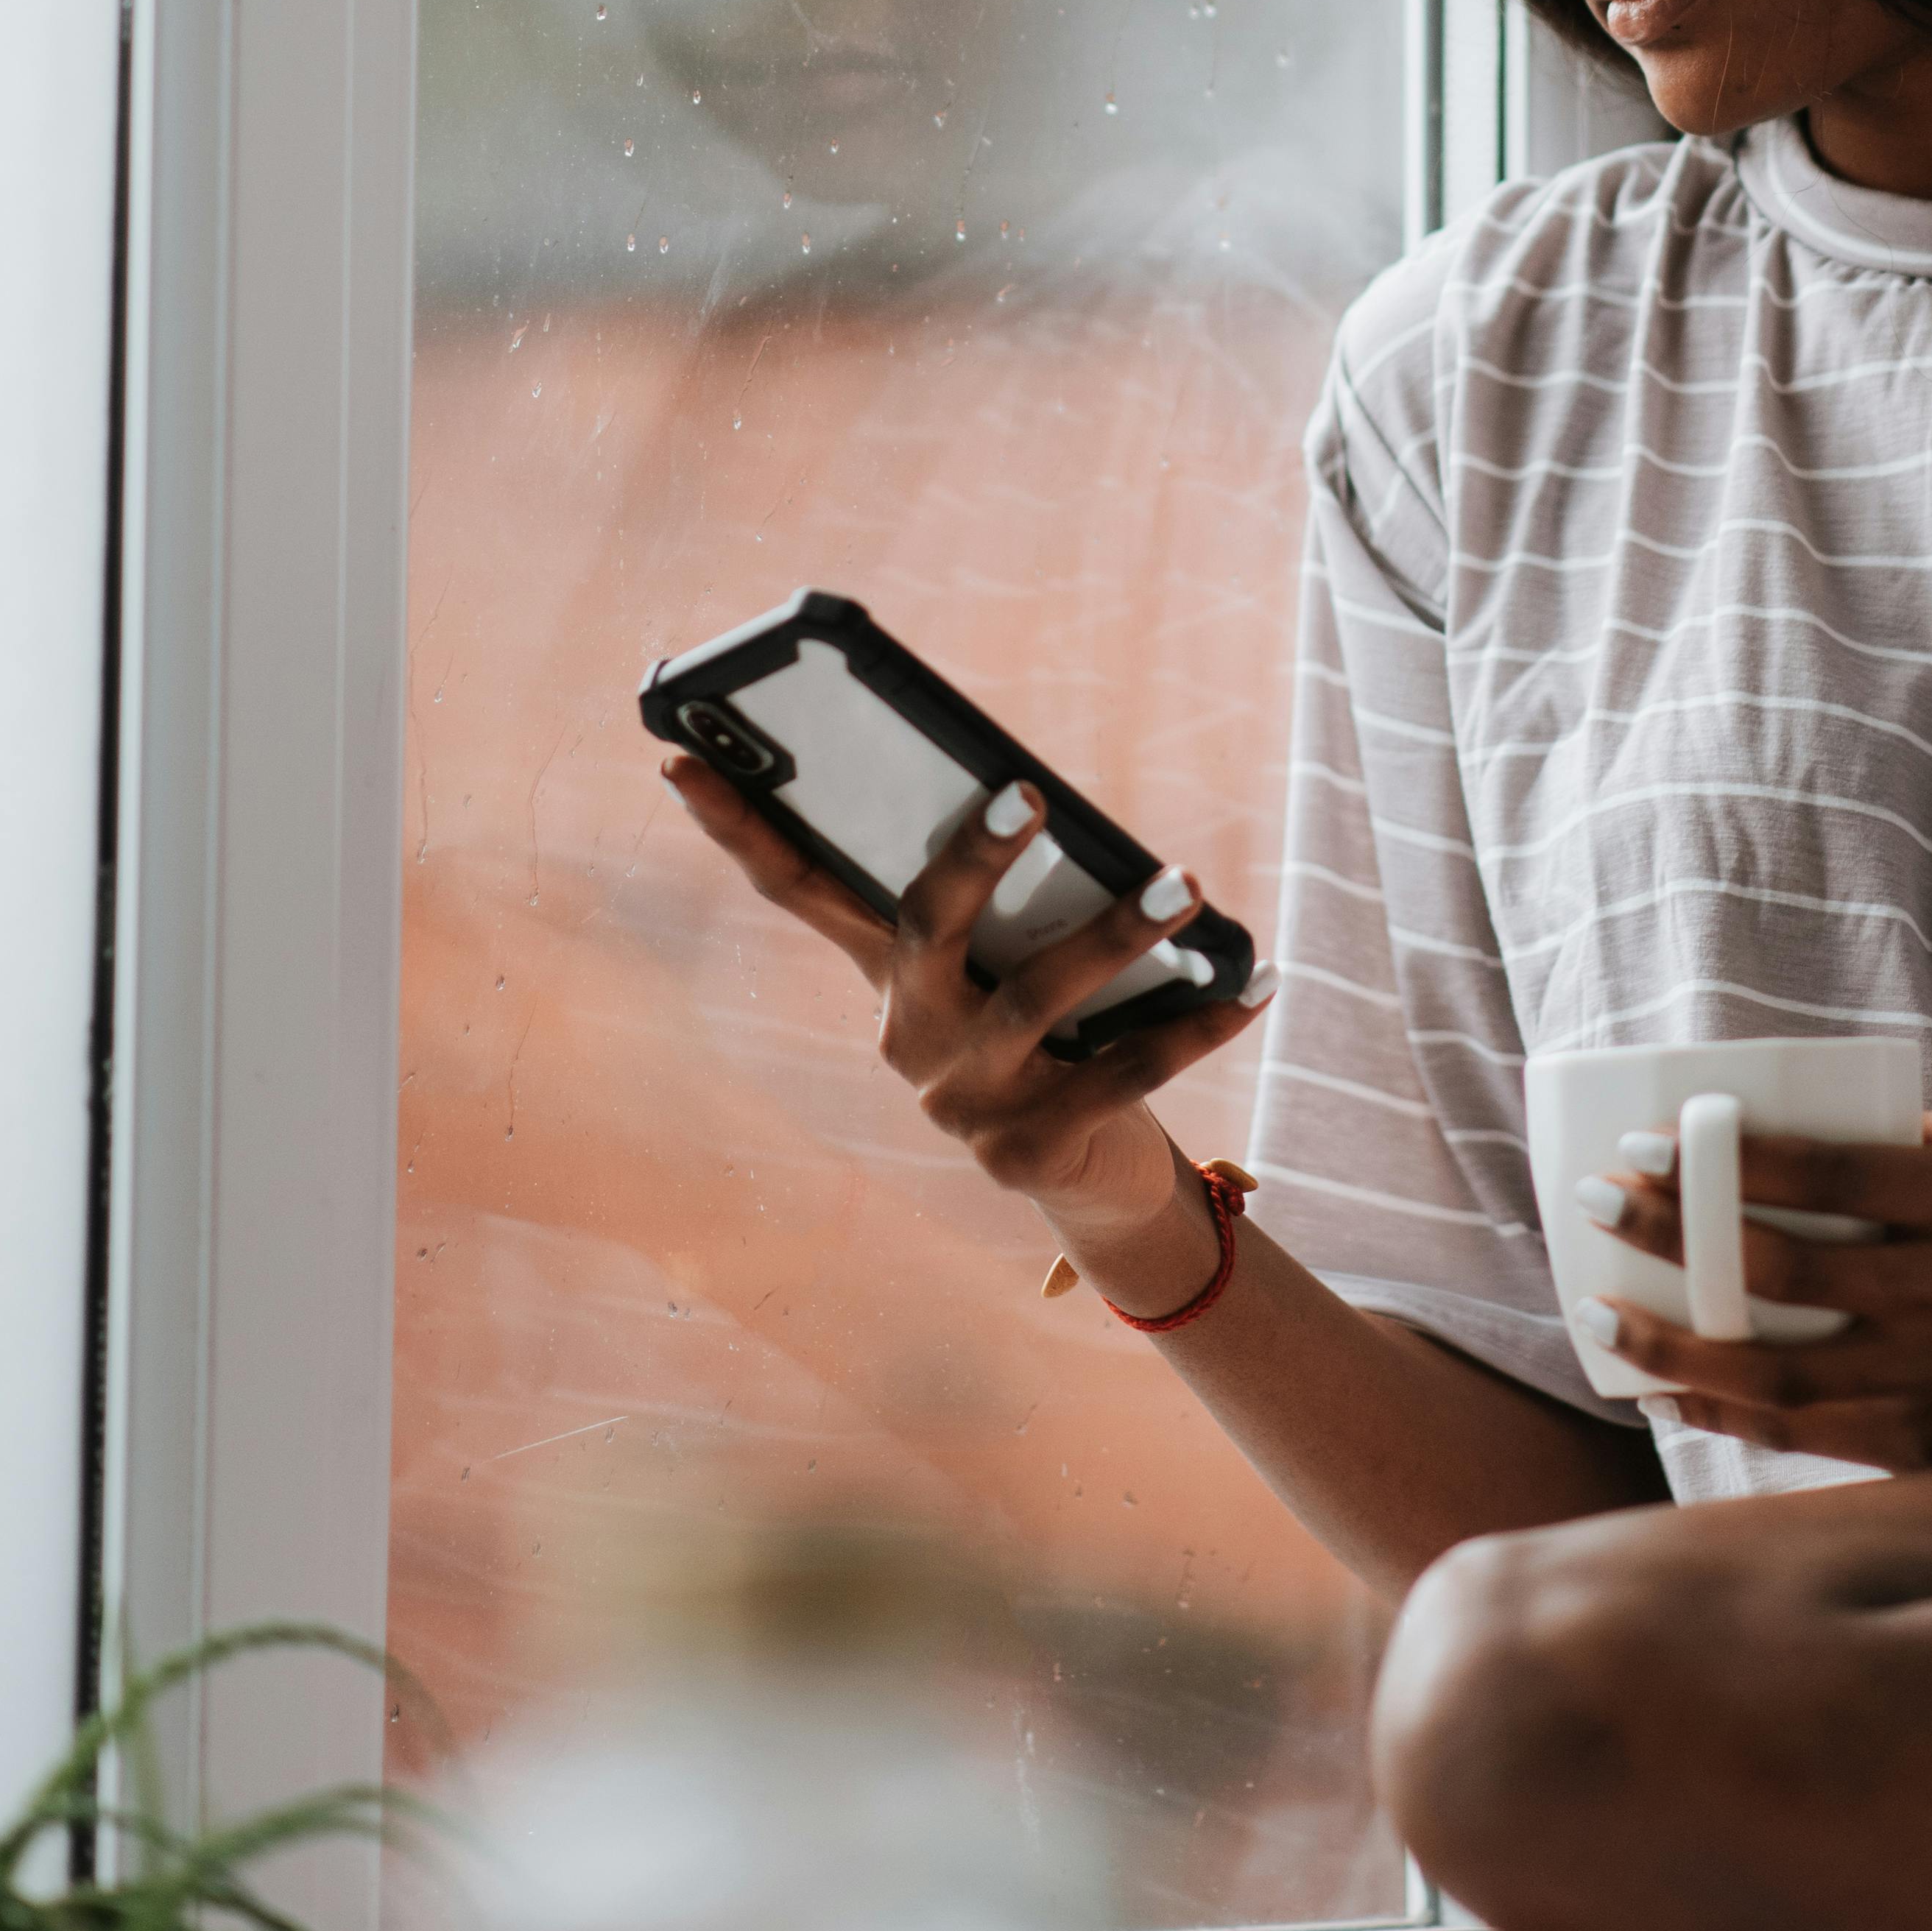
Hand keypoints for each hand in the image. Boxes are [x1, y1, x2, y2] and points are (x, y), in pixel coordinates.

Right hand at [661, 753, 1268, 1297]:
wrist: (1094, 1176)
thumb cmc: (1053, 1028)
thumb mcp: (1009, 959)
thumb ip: (1003, 895)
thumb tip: (1023, 788)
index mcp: (886, 978)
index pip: (796, 893)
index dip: (735, 829)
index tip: (678, 754)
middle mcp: (909, 1038)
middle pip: (922, 930)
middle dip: (973, 859)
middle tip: (1029, 793)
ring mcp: (965, 1102)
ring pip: (1041, 999)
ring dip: (1118, 931)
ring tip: (1186, 882)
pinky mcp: (1032, 1153)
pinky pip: (1127, 1071)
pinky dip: (1199, 1021)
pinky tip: (1253, 979)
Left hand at [1580, 1105, 1931, 1469]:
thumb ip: (1920, 1125)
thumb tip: (1811, 1110)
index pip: (1826, 1171)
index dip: (1729, 1159)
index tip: (1647, 1141)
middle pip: (1783, 1266)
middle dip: (1675, 1234)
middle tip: (1597, 1204)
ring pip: (1779, 1369)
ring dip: (1679, 1344)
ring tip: (1601, 1318)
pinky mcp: (1927, 1448)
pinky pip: (1804, 1433)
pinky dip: (1726, 1412)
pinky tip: (1664, 1389)